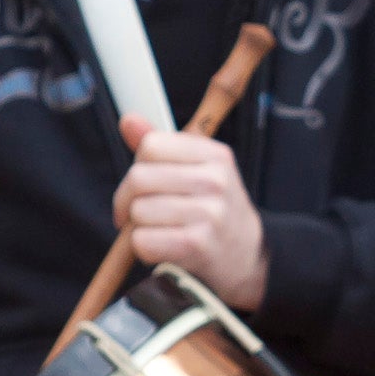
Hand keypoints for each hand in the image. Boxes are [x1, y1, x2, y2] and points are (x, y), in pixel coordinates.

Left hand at [115, 113, 267, 309]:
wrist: (247, 256)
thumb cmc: (214, 210)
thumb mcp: (199, 170)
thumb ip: (162, 146)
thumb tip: (128, 119)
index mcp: (215, 155)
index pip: (151, 146)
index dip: (138, 166)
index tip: (142, 186)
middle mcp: (216, 180)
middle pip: (139, 178)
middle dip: (127, 200)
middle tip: (138, 214)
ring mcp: (209, 213)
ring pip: (138, 211)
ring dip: (138, 227)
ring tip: (160, 231)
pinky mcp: (197, 244)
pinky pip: (142, 241)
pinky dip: (143, 249)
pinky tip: (163, 248)